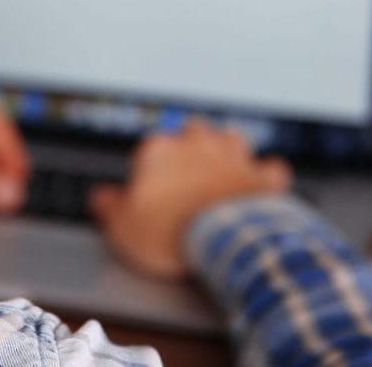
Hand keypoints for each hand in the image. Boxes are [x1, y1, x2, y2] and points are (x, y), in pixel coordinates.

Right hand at [91, 121, 290, 277]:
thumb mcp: (123, 226)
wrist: (223, 239)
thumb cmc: (171, 230)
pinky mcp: (261, 178)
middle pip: (192, 131)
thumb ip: (110, 206)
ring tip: (224, 164)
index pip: (150, 149)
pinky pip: (271, 169)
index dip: (149, 170)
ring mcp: (233, 158)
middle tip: (186, 168)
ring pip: (232, 138)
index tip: (148, 191)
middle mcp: (197, 146)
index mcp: (159, 151)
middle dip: (191, 145)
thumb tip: (101, 198)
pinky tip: (264, 182)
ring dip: (229, 150)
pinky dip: (268, 175)